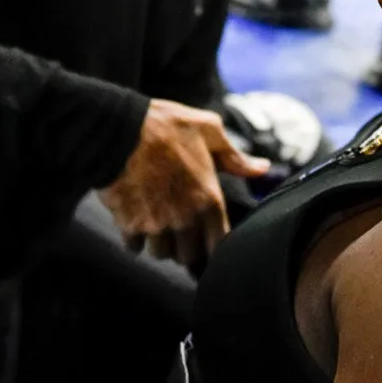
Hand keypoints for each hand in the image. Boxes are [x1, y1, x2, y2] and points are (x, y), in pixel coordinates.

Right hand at [100, 99, 269, 267]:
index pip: (219, 245)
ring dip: (160, 244)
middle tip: (181, 230)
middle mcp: (184, 218)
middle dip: (186, 247)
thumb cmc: (166, 126)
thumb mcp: (209, 130)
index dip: (214, 244)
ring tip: (158, 224)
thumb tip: (262, 167)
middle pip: (189, 257)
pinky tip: (136, 221)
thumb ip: (235, 157)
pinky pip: (135, 247)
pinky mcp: (129, 224)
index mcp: (208, 199)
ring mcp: (155, 224)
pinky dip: (135, 239)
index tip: (208, 236)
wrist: (119, 128)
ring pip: (161, 254)